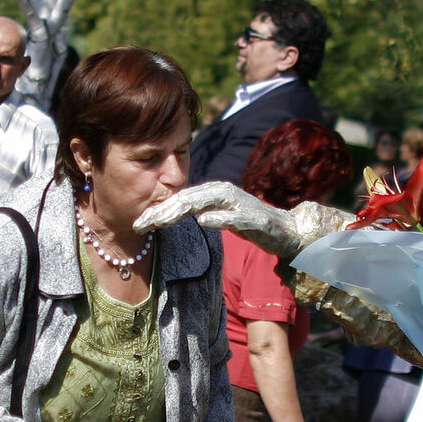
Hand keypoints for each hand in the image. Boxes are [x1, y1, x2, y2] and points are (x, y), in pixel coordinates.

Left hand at [134, 183, 348, 259]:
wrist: (285, 230)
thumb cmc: (249, 223)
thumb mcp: (219, 215)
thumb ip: (199, 210)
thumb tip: (172, 213)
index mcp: (213, 191)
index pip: (179, 198)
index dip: (157, 209)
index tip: (137, 223)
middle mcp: (223, 191)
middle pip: (186, 198)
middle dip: (161, 211)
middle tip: (139, 224)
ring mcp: (239, 203)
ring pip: (204, 202)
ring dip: (180, 211)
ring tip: (159, 221)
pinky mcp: (254, 218)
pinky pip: (233, 217)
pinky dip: (218, 217)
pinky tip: (202, 221)